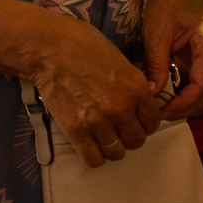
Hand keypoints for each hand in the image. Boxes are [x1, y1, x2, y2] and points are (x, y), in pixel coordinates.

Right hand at [28, 15, 160, 167]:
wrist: (48, 48)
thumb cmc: (81, 44)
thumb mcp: (119, 58)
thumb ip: (133, 81)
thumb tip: (145, 96)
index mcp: (136, 87)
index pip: (154, 121)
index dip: (146, 122)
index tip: (137, 120)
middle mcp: (121, 107)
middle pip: (137, 140)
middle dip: (130, 135)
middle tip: (119, 128)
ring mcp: (98, 121)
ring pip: (117, 153)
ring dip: (112, 146)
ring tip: (104, 136)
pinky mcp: (76, 131)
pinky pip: (94, 159)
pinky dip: (94, 155)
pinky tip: (90, 143)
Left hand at [143, 0, 202, 121]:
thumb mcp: (157, 31)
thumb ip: (157, 63)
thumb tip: (152, 93)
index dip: (186, 101)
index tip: (166, 110)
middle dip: (187, 107)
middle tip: (163, 114)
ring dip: (189, 103)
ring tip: (165, 108)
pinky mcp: (202, 56)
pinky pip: (200, 81)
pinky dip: (188, 92)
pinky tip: (171, 96)